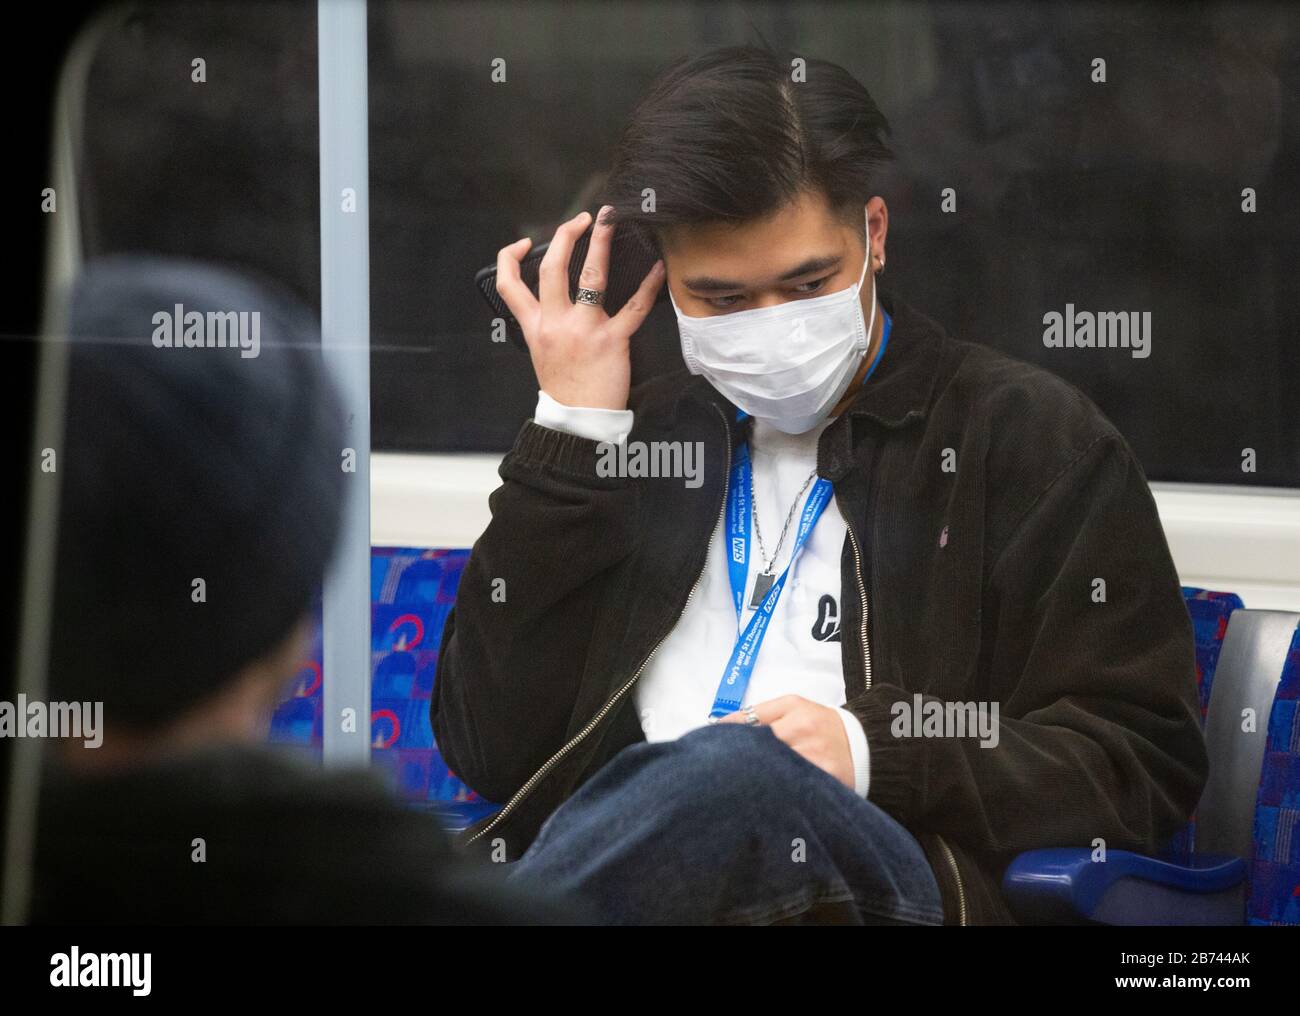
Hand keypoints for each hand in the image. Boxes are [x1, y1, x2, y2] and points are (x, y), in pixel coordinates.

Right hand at [494, 205, 665, 410]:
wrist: (578, 422)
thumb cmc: (565, 387)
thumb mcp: (541, 353)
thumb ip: (545, 323)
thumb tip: (558, 298)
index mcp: (534, 327)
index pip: (509, 285)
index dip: (509, 257)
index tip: (522, 242)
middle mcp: (555, 324)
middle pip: (552, 269)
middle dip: (565, 236)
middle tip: (581, 219)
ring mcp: (584, 331)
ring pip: (591, 278)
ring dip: (601, 245)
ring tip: (610, 224)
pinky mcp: (612, 342)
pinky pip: (633, 309)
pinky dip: (648, 286)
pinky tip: (657, 269)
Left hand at [717, 694, 854, 790]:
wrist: (867, 744)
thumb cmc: (822, 724)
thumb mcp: (793, 706)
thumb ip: (757, 713)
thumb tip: (720, 725)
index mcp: (793, 710)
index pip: (749, 724)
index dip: (727, 740)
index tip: (709, 751)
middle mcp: (804, 732)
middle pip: (760, 751)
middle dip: (737, 764)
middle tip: (718, 777)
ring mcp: (815, 759)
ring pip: (774, 773)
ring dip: (754, 782)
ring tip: (735, 792)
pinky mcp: (826, 782)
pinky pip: (794, 789)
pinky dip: (777, 795)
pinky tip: (764, 802)